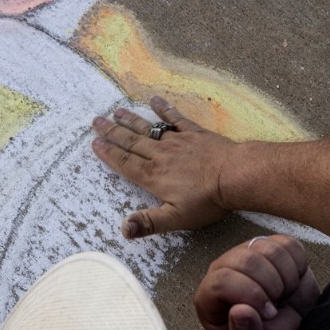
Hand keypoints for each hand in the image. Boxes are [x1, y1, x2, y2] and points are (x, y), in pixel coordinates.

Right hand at [91, 96, 235, 237]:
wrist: (235, 175)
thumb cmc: (207, 200)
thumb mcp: (176, 218)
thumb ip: (148, 222)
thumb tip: (123, 229)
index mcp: (153, 176)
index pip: (125, 163)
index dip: (108, 154)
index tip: (95, 143)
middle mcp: (160, 155)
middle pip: (131, 142)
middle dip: (112, 132)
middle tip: (96, 121)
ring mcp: (177, 141)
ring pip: (148, 128)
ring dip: (131, 120)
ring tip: (116, 112)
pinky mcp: (194, 133)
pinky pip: (175, 118)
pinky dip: (163, 109)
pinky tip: (154, 100)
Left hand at [194, 235, 319, 329]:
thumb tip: (240, 311)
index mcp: (209, 297)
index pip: (221, 282)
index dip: (250, 296)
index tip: (269, 314)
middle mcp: (224, 269)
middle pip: (246, 261)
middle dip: (270, 286)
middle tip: (277, 306)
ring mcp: (248, 253)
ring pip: (268, 249)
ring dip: (285, 277)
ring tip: (283, 295)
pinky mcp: (272, 246)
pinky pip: (288, 245)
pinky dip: (297, 266)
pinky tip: (291, 283)